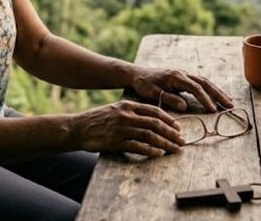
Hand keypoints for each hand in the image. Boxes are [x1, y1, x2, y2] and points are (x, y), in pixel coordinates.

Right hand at [70, 100, 185, 156]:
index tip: (178, 127)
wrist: (78, 128)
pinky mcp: (116, 142)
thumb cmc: (98, 119)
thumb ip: (133, 112)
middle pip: (155, 124)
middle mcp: (127, 116)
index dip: (168, 119)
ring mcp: (122, 129)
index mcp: (128, 105)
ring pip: (150, 136)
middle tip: (182, 141)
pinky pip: (138, 146)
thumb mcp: (116, 109)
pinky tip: (159, 154)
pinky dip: (150, 150)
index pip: (154, 111)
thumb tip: (152, 119)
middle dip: (171, 133)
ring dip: (165, 143)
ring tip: (175, 149)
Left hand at [130, 66, 233, 112]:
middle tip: (230, 105)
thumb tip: (185, 106)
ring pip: (205, 82)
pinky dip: (211, 89)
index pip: (195, 88)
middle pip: (205, 83)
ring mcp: (185, 74)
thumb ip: (169, 99)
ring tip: (229, 102)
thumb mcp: (153, 93)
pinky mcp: (184, 77)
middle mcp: (183, 73)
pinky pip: (201, 83)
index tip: (214, 110)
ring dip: (217, 91)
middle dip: (218, 94)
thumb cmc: (144, 85)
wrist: (138, 74)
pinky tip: (217, 97)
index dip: (206, 99)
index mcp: (176, 77)